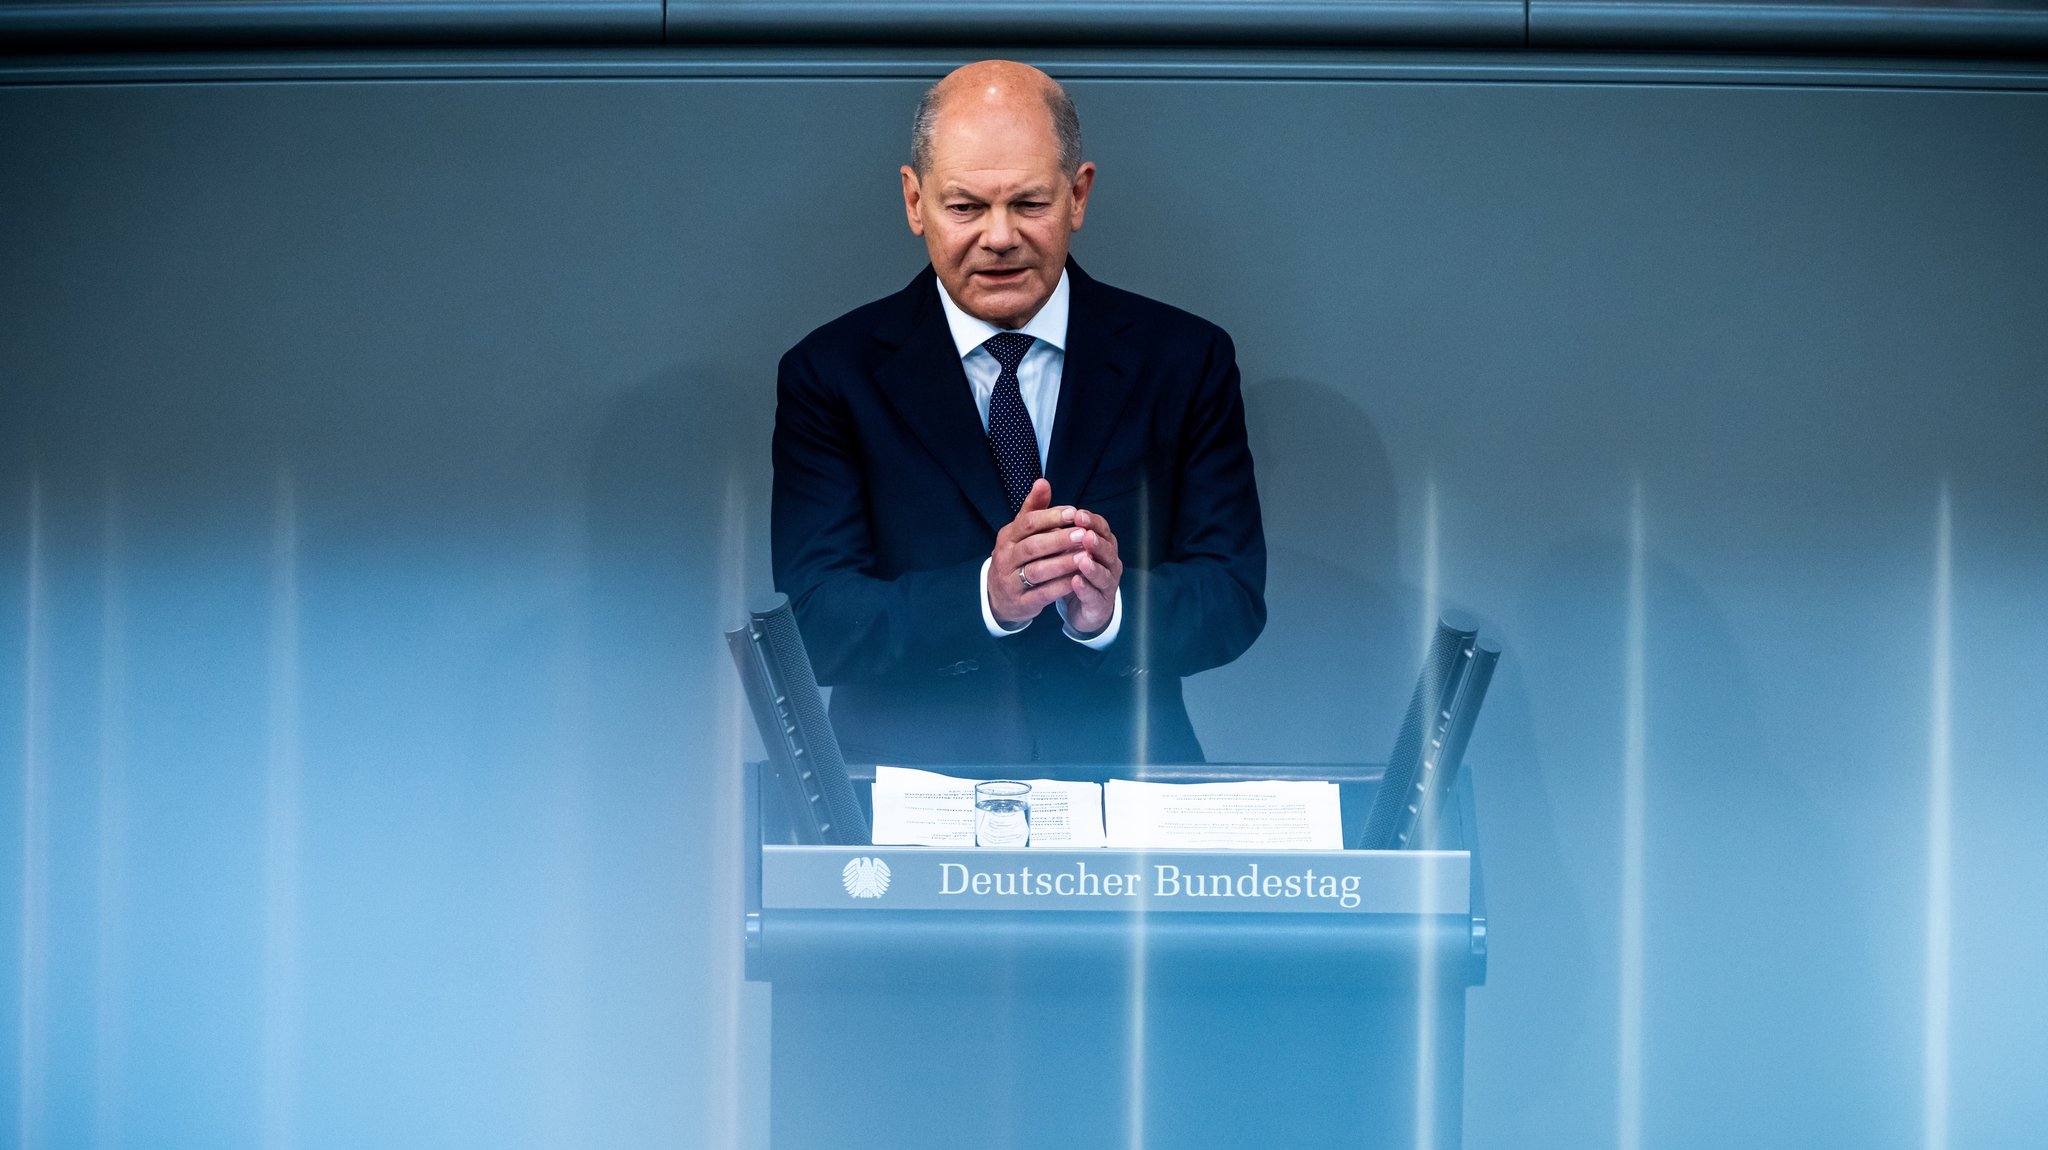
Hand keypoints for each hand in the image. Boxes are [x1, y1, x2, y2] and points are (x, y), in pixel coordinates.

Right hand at [989, 479, 1083, 625]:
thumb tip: (1043, 482)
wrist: (998, 596)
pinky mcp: (1020, 602)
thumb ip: (1033, 508)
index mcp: (1007, 537)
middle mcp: (1005, 557)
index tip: (1074, 512)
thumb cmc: (1016, 557)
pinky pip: (1042, 594)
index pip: (1028, 523)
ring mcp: (1010, 581)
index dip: (1051, 517)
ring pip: (1038, 570)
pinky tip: (1078, 579)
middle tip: (1083, 534)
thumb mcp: (1020, 532)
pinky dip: (1061, 587)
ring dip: (1063, 563)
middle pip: (1033, 546)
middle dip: (1059, 539)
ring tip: (1085, 556)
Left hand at [1060, 506, 1121, 636]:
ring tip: (1082, 559)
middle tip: (1084, 534)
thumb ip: (1053, 517)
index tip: (1077, 514)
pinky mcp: (1099, 604)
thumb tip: (1040, 483)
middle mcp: (1108, 562)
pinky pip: (1094, 595)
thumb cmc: (1073, 569)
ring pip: (1103, 573)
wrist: (1082, 606)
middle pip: (1106, 549)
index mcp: (1101, 543)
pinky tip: (1075, 582)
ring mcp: (1106, 583)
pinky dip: (1085, 588)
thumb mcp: (1062, 542)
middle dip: (1095, 541)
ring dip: (1093, 566)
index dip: (1091, 521)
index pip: (1101, 528)